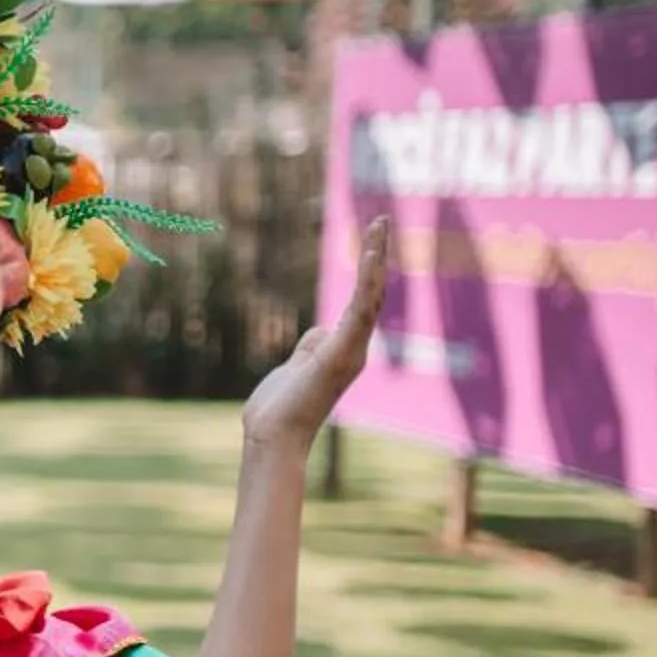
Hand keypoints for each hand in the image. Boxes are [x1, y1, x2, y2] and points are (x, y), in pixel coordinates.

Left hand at [242, 218, 390, 453]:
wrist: (274, 435)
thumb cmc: (280, 407)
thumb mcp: (296, 366)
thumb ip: (311, 346)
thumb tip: (321, 330)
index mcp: (344, 348)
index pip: (362, 302)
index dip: (369, 272)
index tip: (371, 241)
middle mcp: (355, 347)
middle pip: (373, 293)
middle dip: (377, 256)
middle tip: (381, 220)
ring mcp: (351, 350)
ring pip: (371, 296)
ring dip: (375, 259)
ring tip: (379, 226)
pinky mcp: (343, 353)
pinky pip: (360, 311)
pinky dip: (368, 282)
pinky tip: (371, 256)